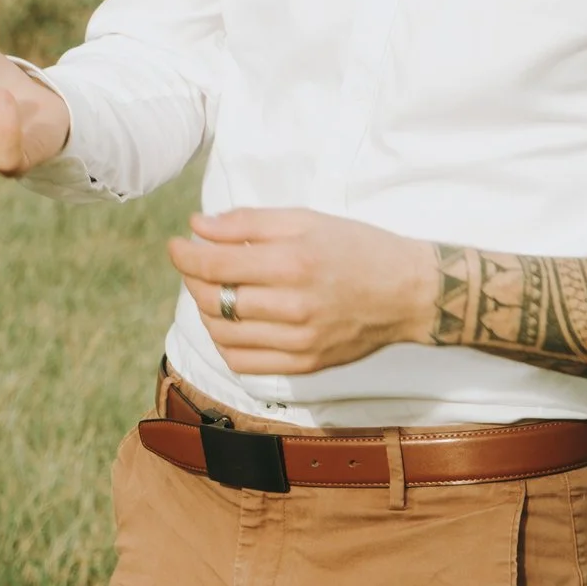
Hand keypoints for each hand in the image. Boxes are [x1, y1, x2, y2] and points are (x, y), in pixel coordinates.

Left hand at [167, 208, 436, 374]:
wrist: (409, 292)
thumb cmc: (356, 247)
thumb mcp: (305, 220)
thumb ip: (247, 222)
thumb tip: (197, 226)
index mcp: (293, 263)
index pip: (215, 265)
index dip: (184, 255)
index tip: (177, 245)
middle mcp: (294, 306)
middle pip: (214, 300)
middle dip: (193, 280)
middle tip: (196, 265)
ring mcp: (300, 341)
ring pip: (223, 334)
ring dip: (206, 311)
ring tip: (216, 291)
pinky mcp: (305, 365)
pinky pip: (243, 363)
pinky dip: (225, 343)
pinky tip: (233, 323)